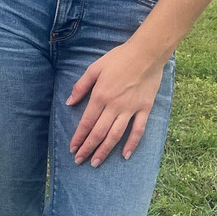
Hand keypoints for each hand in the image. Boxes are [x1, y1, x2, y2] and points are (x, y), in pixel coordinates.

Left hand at [66, 42, 167, 166]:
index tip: (72, 148)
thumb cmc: (118, 58)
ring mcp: (131, 109)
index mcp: (100, 96)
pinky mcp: (145, 109)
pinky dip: (132, 144)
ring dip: (105, 150)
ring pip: (116, 135)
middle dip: (88, 148)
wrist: (147, 53)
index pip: (86, 122)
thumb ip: (80, 86)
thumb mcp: (94, 68)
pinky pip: (138, 130)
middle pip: (99, 133)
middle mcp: (114, 106)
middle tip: (80, 161)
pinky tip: (124, 155)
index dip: (79, 137)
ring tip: (96, 162)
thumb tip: (69, 102)